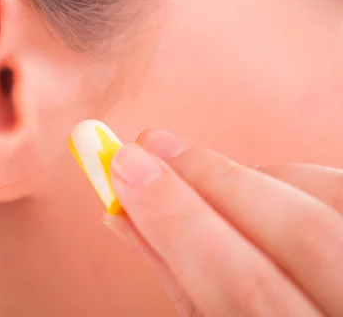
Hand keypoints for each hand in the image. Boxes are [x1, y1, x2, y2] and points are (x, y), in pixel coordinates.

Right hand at [104, 129, 342, 316]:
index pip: (245, 286)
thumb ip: (175, 273)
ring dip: (252, 178)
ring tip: (196, 169)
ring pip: (330, 207)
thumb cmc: (256, 316)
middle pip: (303, 235)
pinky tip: (259, 187)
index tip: (128, 168)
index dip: (180, 220)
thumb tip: (122, 210)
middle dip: (216, 180)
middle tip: (152, 145)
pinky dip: (296, 179)